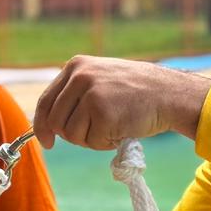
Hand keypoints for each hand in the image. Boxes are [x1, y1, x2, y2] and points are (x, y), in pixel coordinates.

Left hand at [33, 56, 210, 150]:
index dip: (42, 125)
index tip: (46, 141)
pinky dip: (106, 143)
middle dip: (71, 135)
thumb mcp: (99, 79)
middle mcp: (80, 77)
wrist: (168, 93)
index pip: (45, 101)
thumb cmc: (134, 91)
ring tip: (112, 125)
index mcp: (75, 66)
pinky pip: (92, 142)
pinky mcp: (103, 113)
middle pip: (56, 122)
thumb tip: (47, 124)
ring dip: (91, 139)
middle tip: (93, 133)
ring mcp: (91, 94)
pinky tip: (121, 129)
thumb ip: (74, 94)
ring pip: (72, 135)